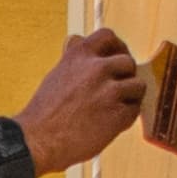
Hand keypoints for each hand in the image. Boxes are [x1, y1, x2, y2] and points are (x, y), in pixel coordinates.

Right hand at [18, 32, 145, 175]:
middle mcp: (97, 68)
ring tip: (114, 108)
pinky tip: (109, 123)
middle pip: (128, 62)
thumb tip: (77, 39)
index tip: (116, 56)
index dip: (116, 46)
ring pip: (138, 86)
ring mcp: (109, 91)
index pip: (108, 36)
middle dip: (125, 75)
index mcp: (79, 55)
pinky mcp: (118, 114)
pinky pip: (134, 110)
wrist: (38, 141)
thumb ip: (74, 59)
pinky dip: (125, 117)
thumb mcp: (56, 74)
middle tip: (117, 88)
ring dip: (130, 97)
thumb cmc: (44, 112)